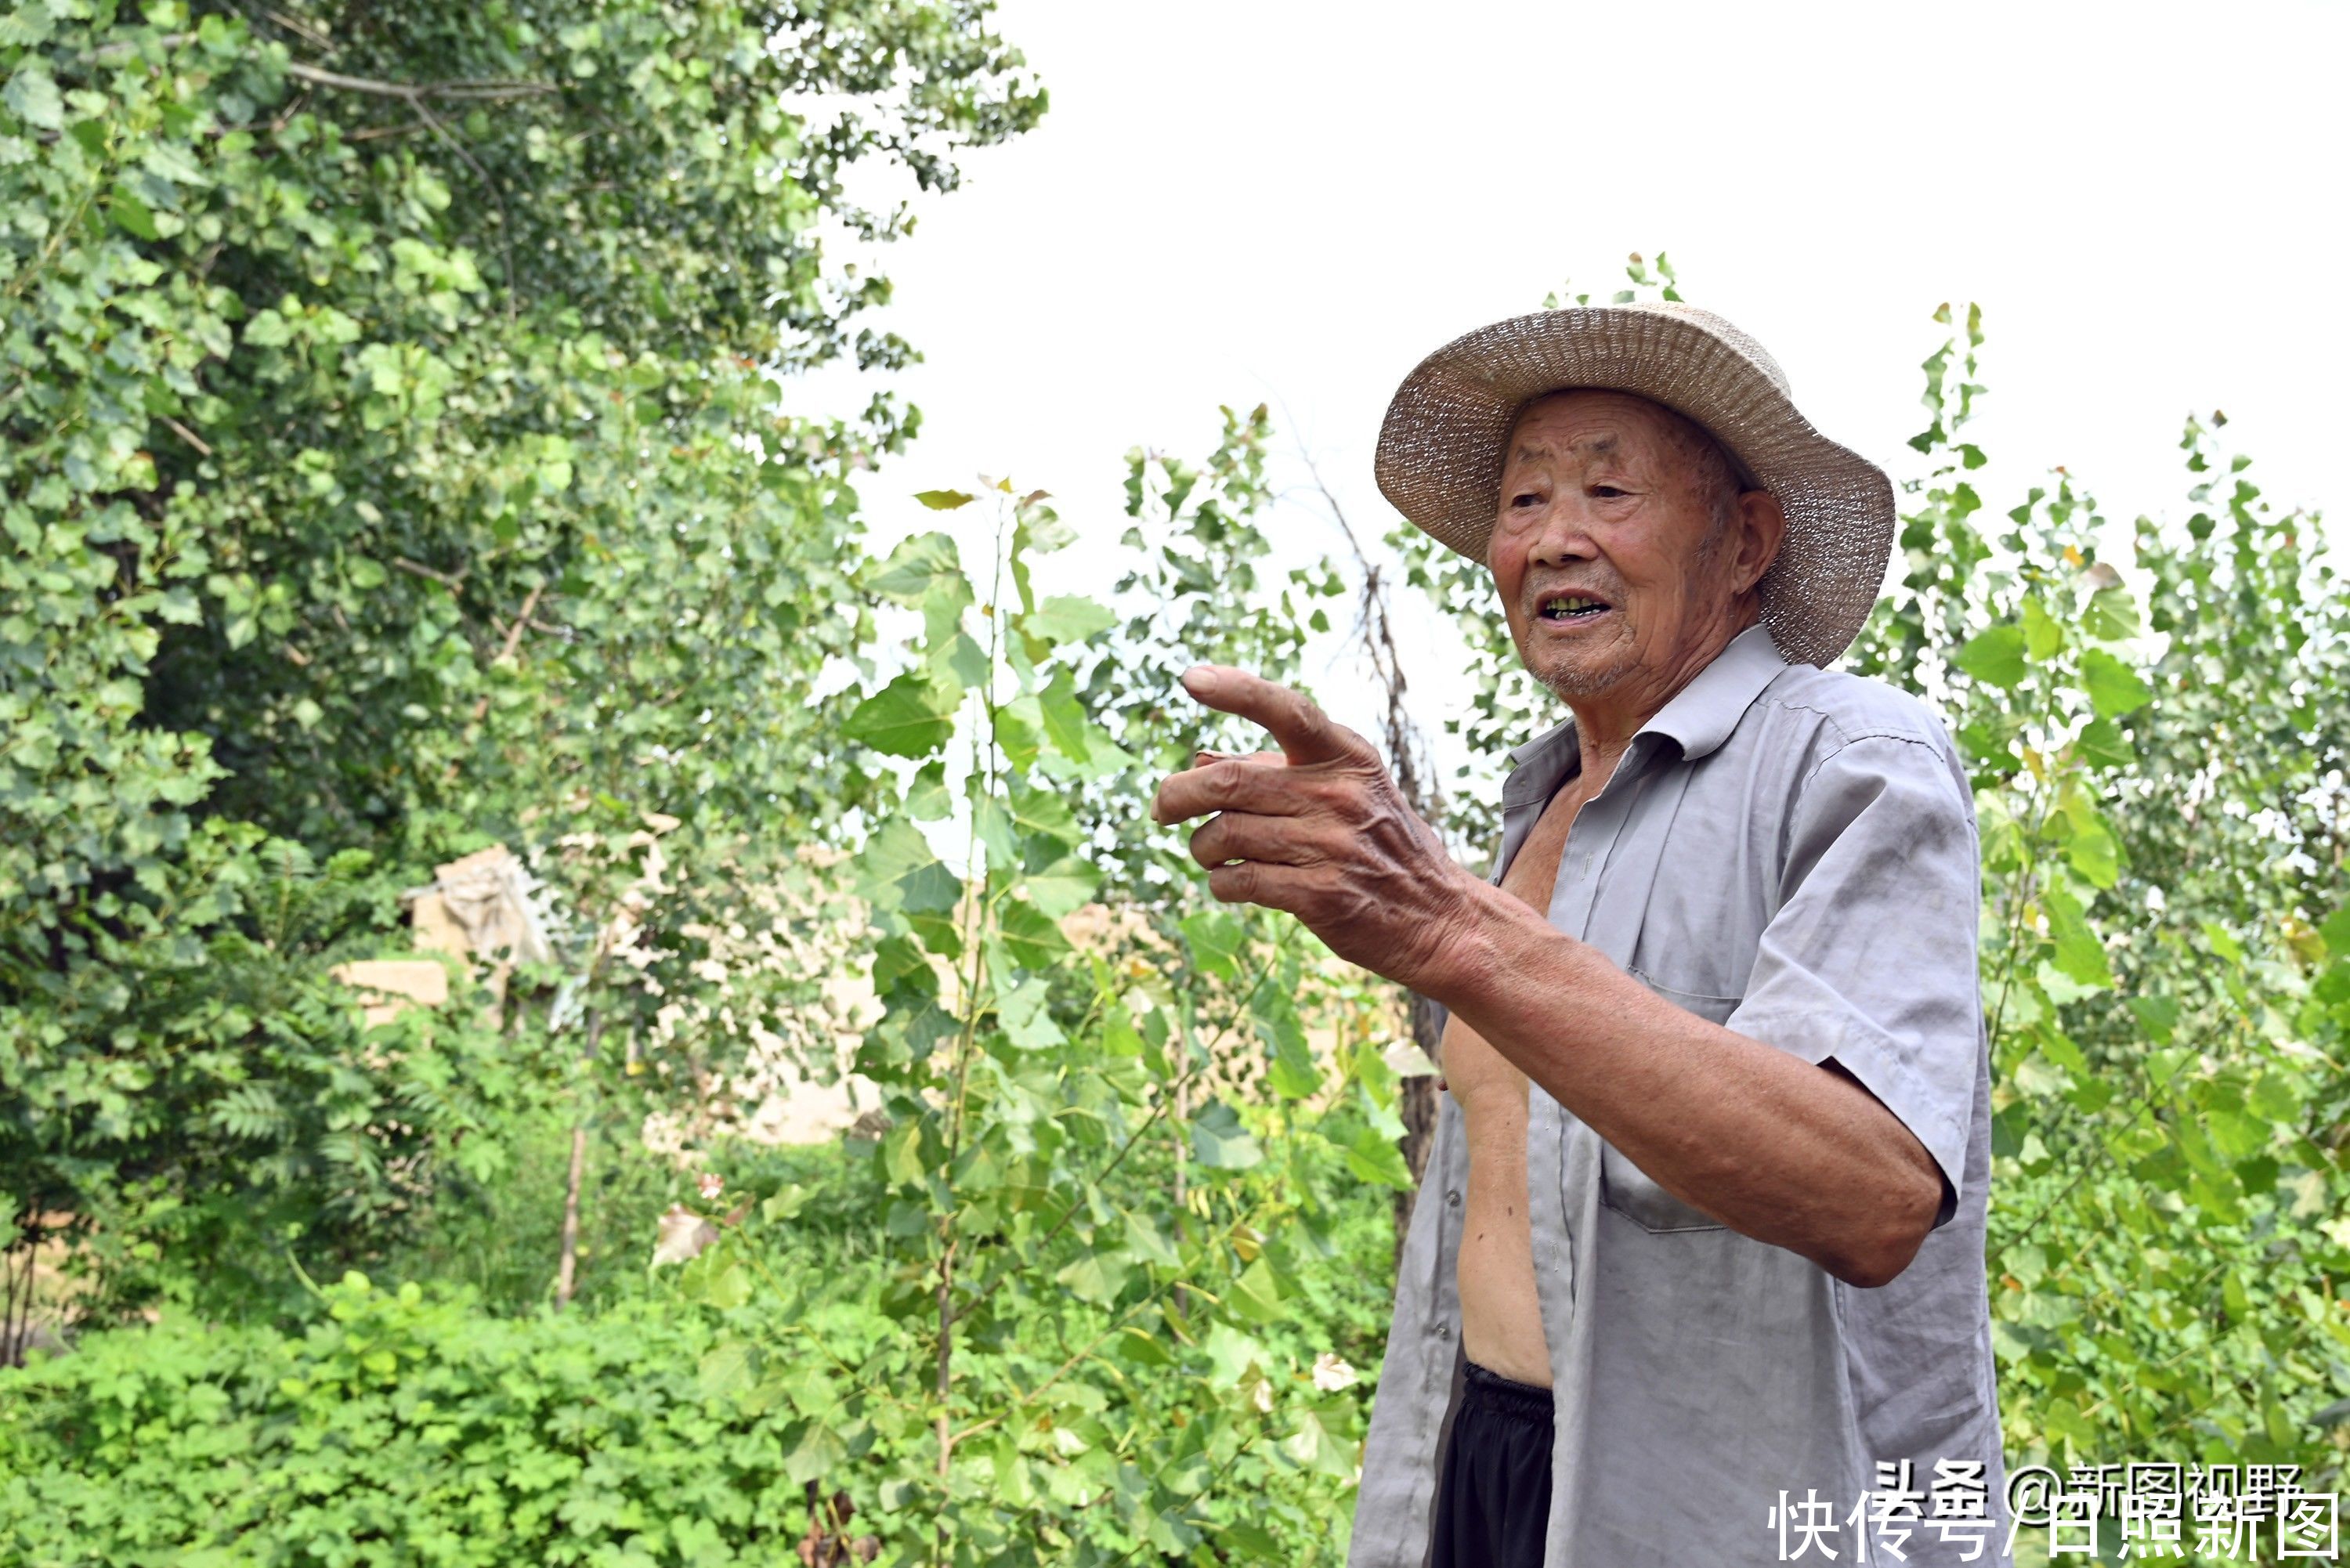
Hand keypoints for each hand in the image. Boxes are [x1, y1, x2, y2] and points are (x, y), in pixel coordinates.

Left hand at [1150, 665, 1480, 991]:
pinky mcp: (1322, 896)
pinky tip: (1229, 883)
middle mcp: (1339, 794)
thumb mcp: (1343, 792)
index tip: (1191, 679)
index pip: (1286, 710)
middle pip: (1228, 782)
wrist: (1438, 918)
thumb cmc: (1376, 846)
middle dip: (1177, 794)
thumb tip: (1200, 759)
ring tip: (1211, 854)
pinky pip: (1240, 881)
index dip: (1235, 690)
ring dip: (1202, 848)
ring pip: (1225, 835)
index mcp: (1346, 756)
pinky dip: (1220, 883)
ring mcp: (1332, 846)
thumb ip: (1274, 772)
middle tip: (1162, 809)